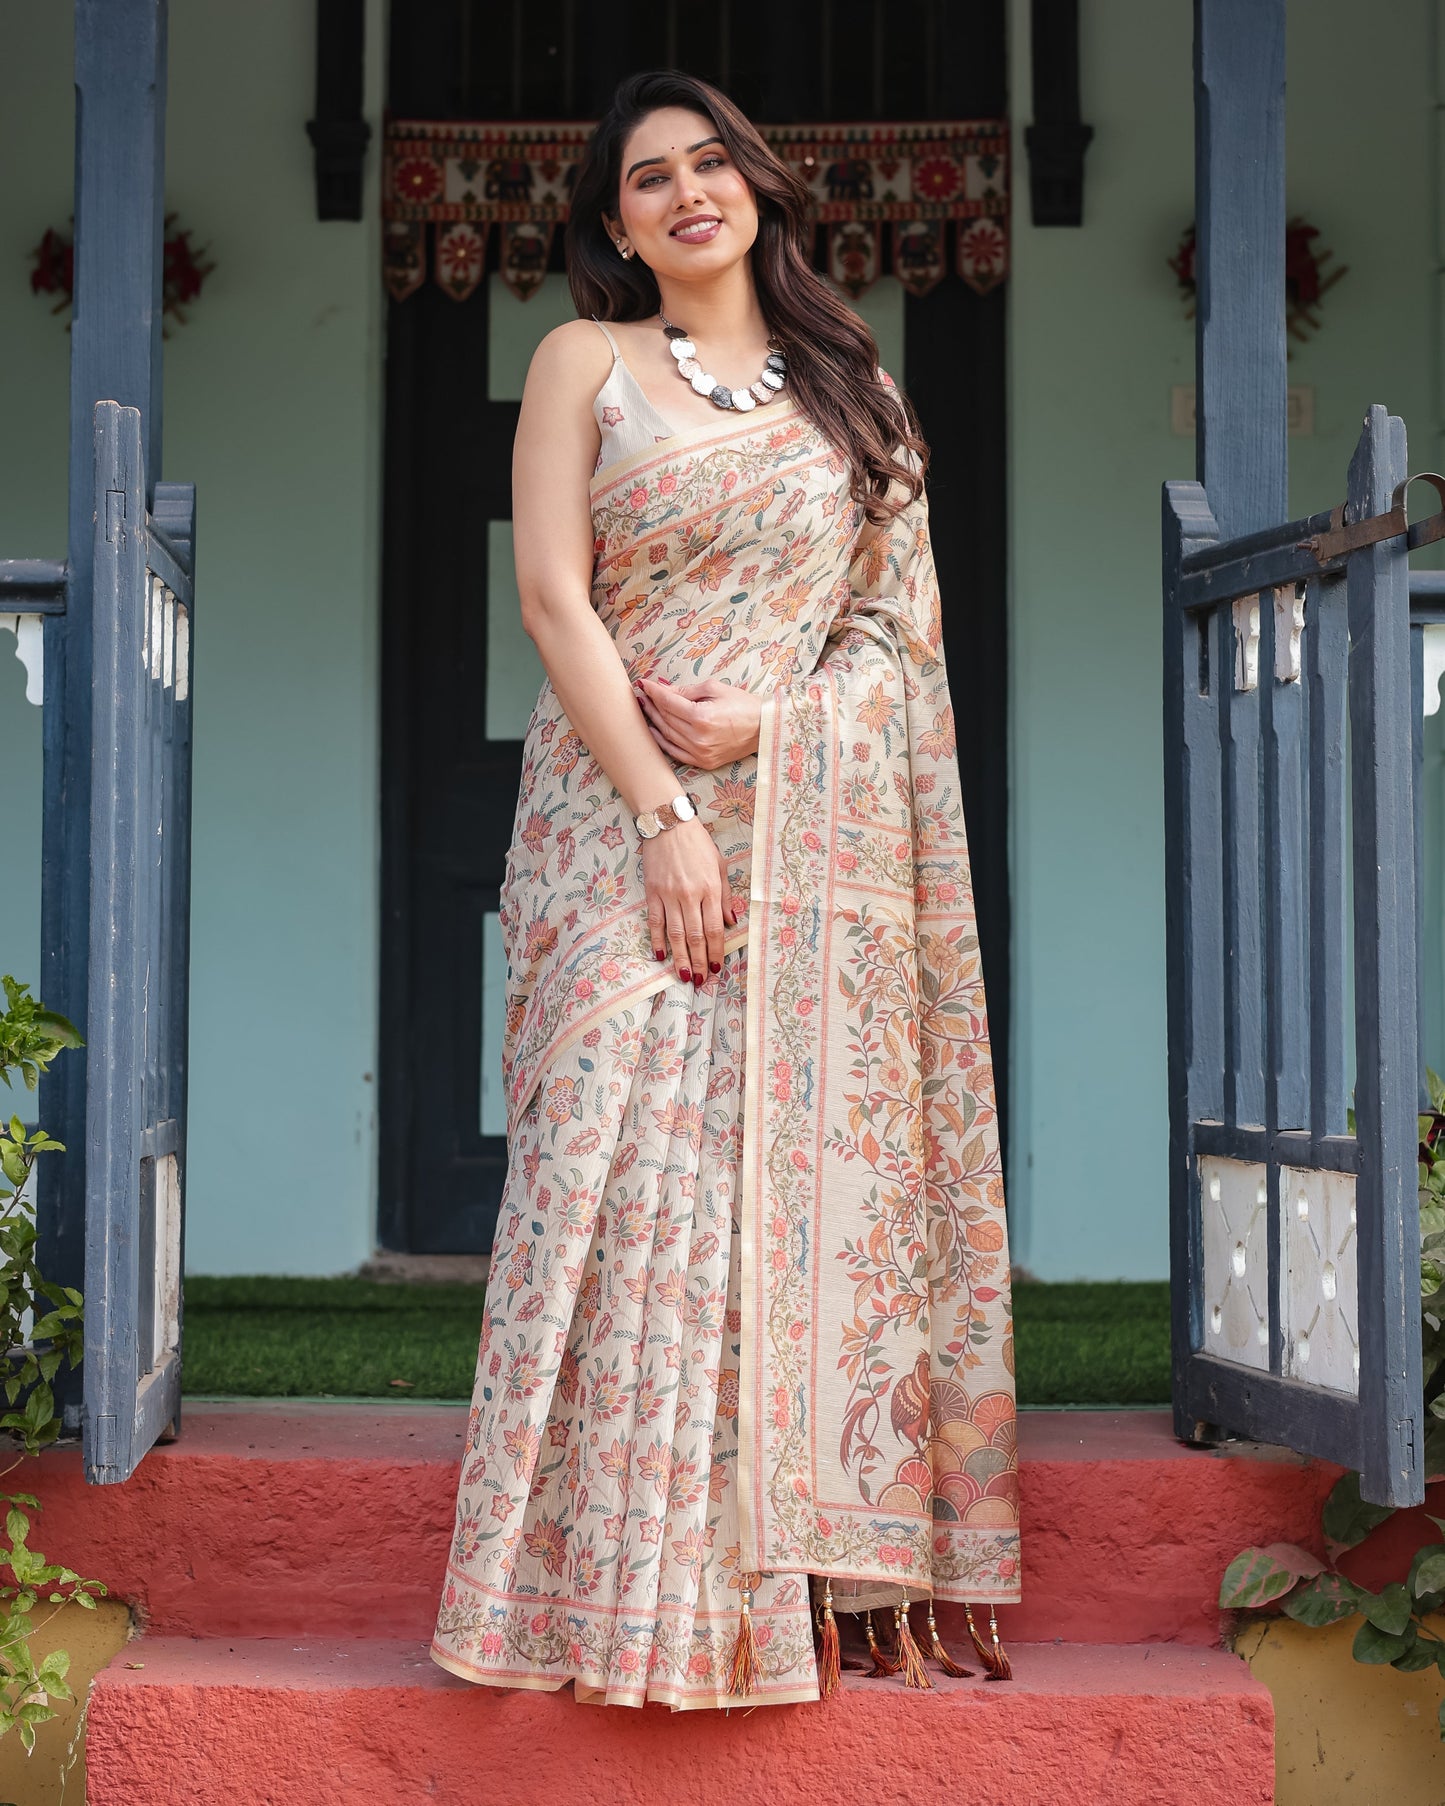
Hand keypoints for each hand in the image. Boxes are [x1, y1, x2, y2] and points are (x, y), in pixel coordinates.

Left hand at [634, 676, 762, 769]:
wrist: (763, 728)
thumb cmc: (742, 705)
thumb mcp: (715, 688)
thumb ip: (686, 691)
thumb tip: (664, 689)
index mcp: (702, 717)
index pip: (668, 702)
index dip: (654, 692)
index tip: (644, 683)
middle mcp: (698, 738)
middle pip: (665, 718)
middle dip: (651, 704)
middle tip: (643, 694)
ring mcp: (700, 753)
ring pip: (666, 735)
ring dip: (653, 720)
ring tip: (645, 708)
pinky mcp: (703, 762)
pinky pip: (675, 752)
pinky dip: (662, 741)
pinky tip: (654, 730)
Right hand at [641, 817, 737, 986]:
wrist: (668, 824)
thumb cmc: (698, 843)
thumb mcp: (720, 865)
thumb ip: (726, 895)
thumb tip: (730, 921)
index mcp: (710, 889)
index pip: (714, 928)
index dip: (716, 951)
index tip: (717, 968)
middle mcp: (690, 895)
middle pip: (695, 936)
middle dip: (699, 961)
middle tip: (700, 981)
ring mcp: (669, 895)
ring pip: (675, 934)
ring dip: (679, 957)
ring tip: (683, 976)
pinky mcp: (652, 892)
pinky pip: (654, 921)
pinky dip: (656, 940)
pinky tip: (660, 955)